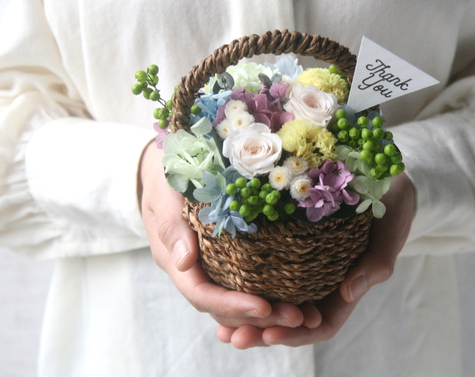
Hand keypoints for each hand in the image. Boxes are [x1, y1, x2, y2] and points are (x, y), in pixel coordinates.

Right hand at [138, 140, 320, 346]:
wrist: (163, 167)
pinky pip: (242, 283)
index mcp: (175, 259)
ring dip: (266, 312)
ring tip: (301, 315)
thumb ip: (172, 227)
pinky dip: (265, 294)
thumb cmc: (163, 177)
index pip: (202, 294)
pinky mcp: (223, 256)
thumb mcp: (164, 196)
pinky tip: (293, 298)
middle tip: (295, 318)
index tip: (264, 307)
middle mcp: (192, 269)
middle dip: (257, 317)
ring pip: (234, 300)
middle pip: (222, 306)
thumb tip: (185, 262)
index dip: (231, 305)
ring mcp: (207, 265)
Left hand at [216, 172, 415, 346]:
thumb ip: (375, 264)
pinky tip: (221, 282)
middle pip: (291, 320)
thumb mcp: (390, 232)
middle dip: (262, 331)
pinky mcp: (290, 245)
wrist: (385, 179)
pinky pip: (267, 269)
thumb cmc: (392, 207)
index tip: (270, 333)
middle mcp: (321, 283)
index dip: (296, 335)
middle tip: (232, 336)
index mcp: (345, 288)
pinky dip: (247, 281)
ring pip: (275, 300)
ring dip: (249, 315)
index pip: (320, 325)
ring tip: (220, 327)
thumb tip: (348, 292)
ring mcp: (304, 266)